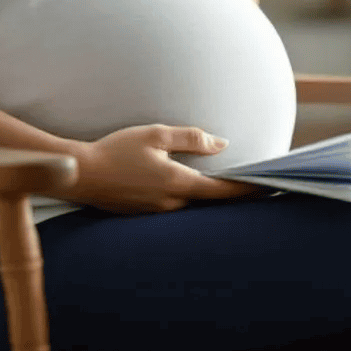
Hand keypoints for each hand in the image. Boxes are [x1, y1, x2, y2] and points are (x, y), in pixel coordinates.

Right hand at [51, 124, 262, 212]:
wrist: (80, 174)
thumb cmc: (116, 150)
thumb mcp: (155, 134)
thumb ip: (191, 139)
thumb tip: (222, 145)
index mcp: (178, 183)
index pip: (223, 191)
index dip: (248, 189)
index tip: (269, 187)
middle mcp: (171, 204)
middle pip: (211, 203)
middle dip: (233, 196)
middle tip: (259, 189)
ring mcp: (158, 213)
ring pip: (193, 207)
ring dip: (210, 199)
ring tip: (231, 190)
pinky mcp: (145, 215)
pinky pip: (176, 209)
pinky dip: (189, 201)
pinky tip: (192, 192)